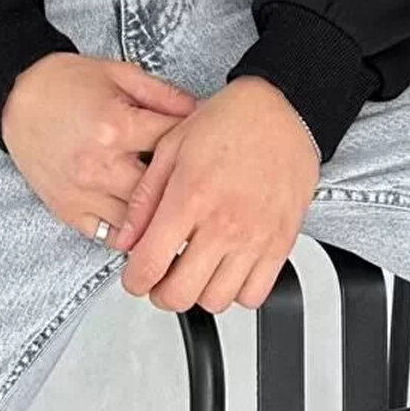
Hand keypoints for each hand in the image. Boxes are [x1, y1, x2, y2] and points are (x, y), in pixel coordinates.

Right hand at [1, 53, 200, 239]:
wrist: (15, 97)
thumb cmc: (65, 82)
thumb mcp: (119, 73)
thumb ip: (162, 93)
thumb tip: (198, 111)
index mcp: (117, 127)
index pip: (174, 143)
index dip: (196, 141)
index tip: (204, 143)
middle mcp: (101, 166)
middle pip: (162, 191)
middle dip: (182, 186)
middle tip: (197, 183)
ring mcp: (83, 193)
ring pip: (138, 222)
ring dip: (158, 216)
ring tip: (176, 209)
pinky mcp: (68, 209)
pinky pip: (107, 236)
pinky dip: (128, 233)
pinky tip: (141, 222)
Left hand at [112, 76, 321, 313]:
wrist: (283, 109)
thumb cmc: (230, 120)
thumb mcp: (171, 146)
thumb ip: (145, 198)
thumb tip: (126, 238)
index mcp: (191, 197)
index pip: (150, 266)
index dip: (134, 280)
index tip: (136, 275)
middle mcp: (224, 224)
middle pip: (181, 295)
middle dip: (162, 292)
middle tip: (161, 275)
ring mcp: (256, 237)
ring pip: (217, 301)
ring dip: (199, 292)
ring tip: (195, 269)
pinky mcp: (282, 243)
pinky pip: (255, 294)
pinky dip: (237, 291)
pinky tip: (227, 268)